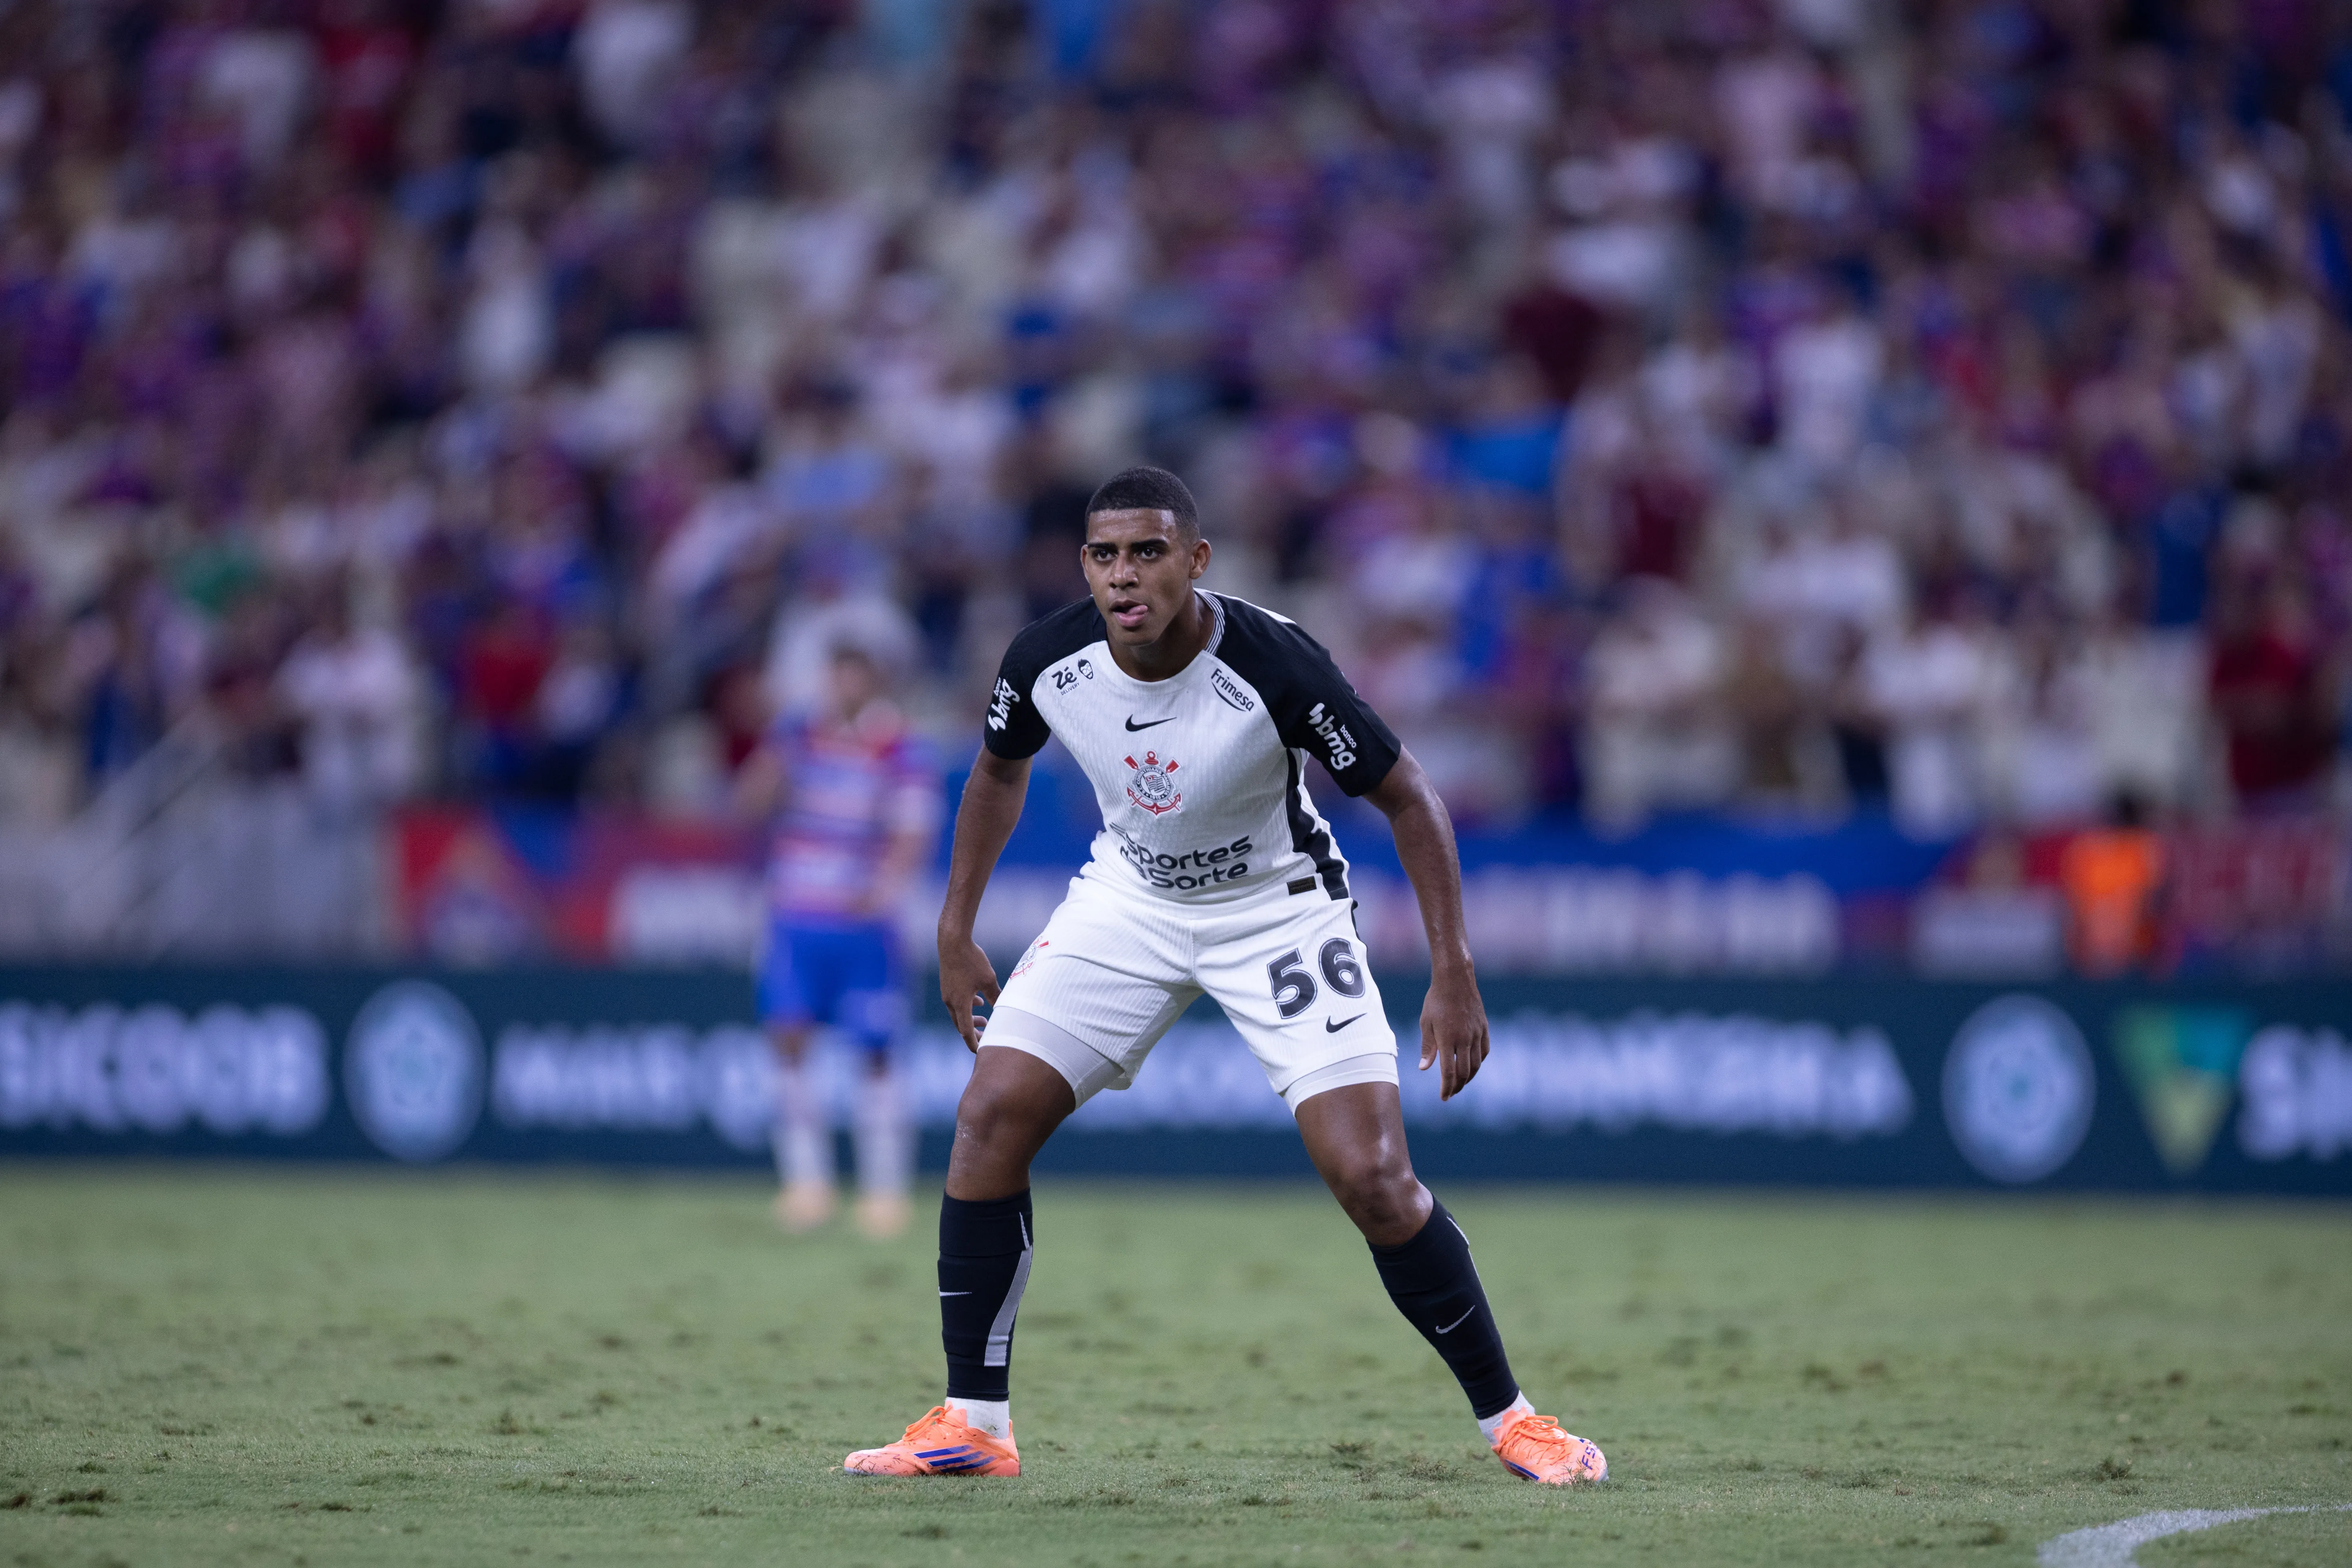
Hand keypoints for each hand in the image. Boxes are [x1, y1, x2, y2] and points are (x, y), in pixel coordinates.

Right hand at [938, 932, 999, 1053]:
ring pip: (959, 1014)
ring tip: (985, 1020)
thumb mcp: (988, 979)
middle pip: (961, 1025)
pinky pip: (957, 1002)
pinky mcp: (948, 985)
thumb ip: (996, 996)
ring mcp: (947, 993)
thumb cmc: (971, 960)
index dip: (974, 1043)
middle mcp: (951, 1001)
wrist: (952, 941)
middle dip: (974, 1033)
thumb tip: (1004, 1009)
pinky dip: (968, 1006)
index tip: (981, 1051)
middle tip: (987, 1038)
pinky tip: (979, 1001)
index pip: (965, 1031)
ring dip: (971, 1019)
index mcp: (960, 1004)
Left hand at [1416, 964, 1487, 1100]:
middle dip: (1457, 1086)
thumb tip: (1424, 1069)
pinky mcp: (1484, 1028)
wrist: (1456, 980)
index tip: (1443, 1098)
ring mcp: (1477, 1033)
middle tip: (1451, 1093)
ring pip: (1476, 1064)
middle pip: (1464, 1072)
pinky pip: (1484, 1051)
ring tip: (1460, 1083)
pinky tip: (1472, 1066)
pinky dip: (1478, 1062)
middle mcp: (1465, 1039)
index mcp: (1448, 1039)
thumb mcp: (1426, 1023)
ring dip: (1468, 1077)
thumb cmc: (1436, 1001)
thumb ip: (1427, 1047)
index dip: (1447, 1088)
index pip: (1449, 1072)